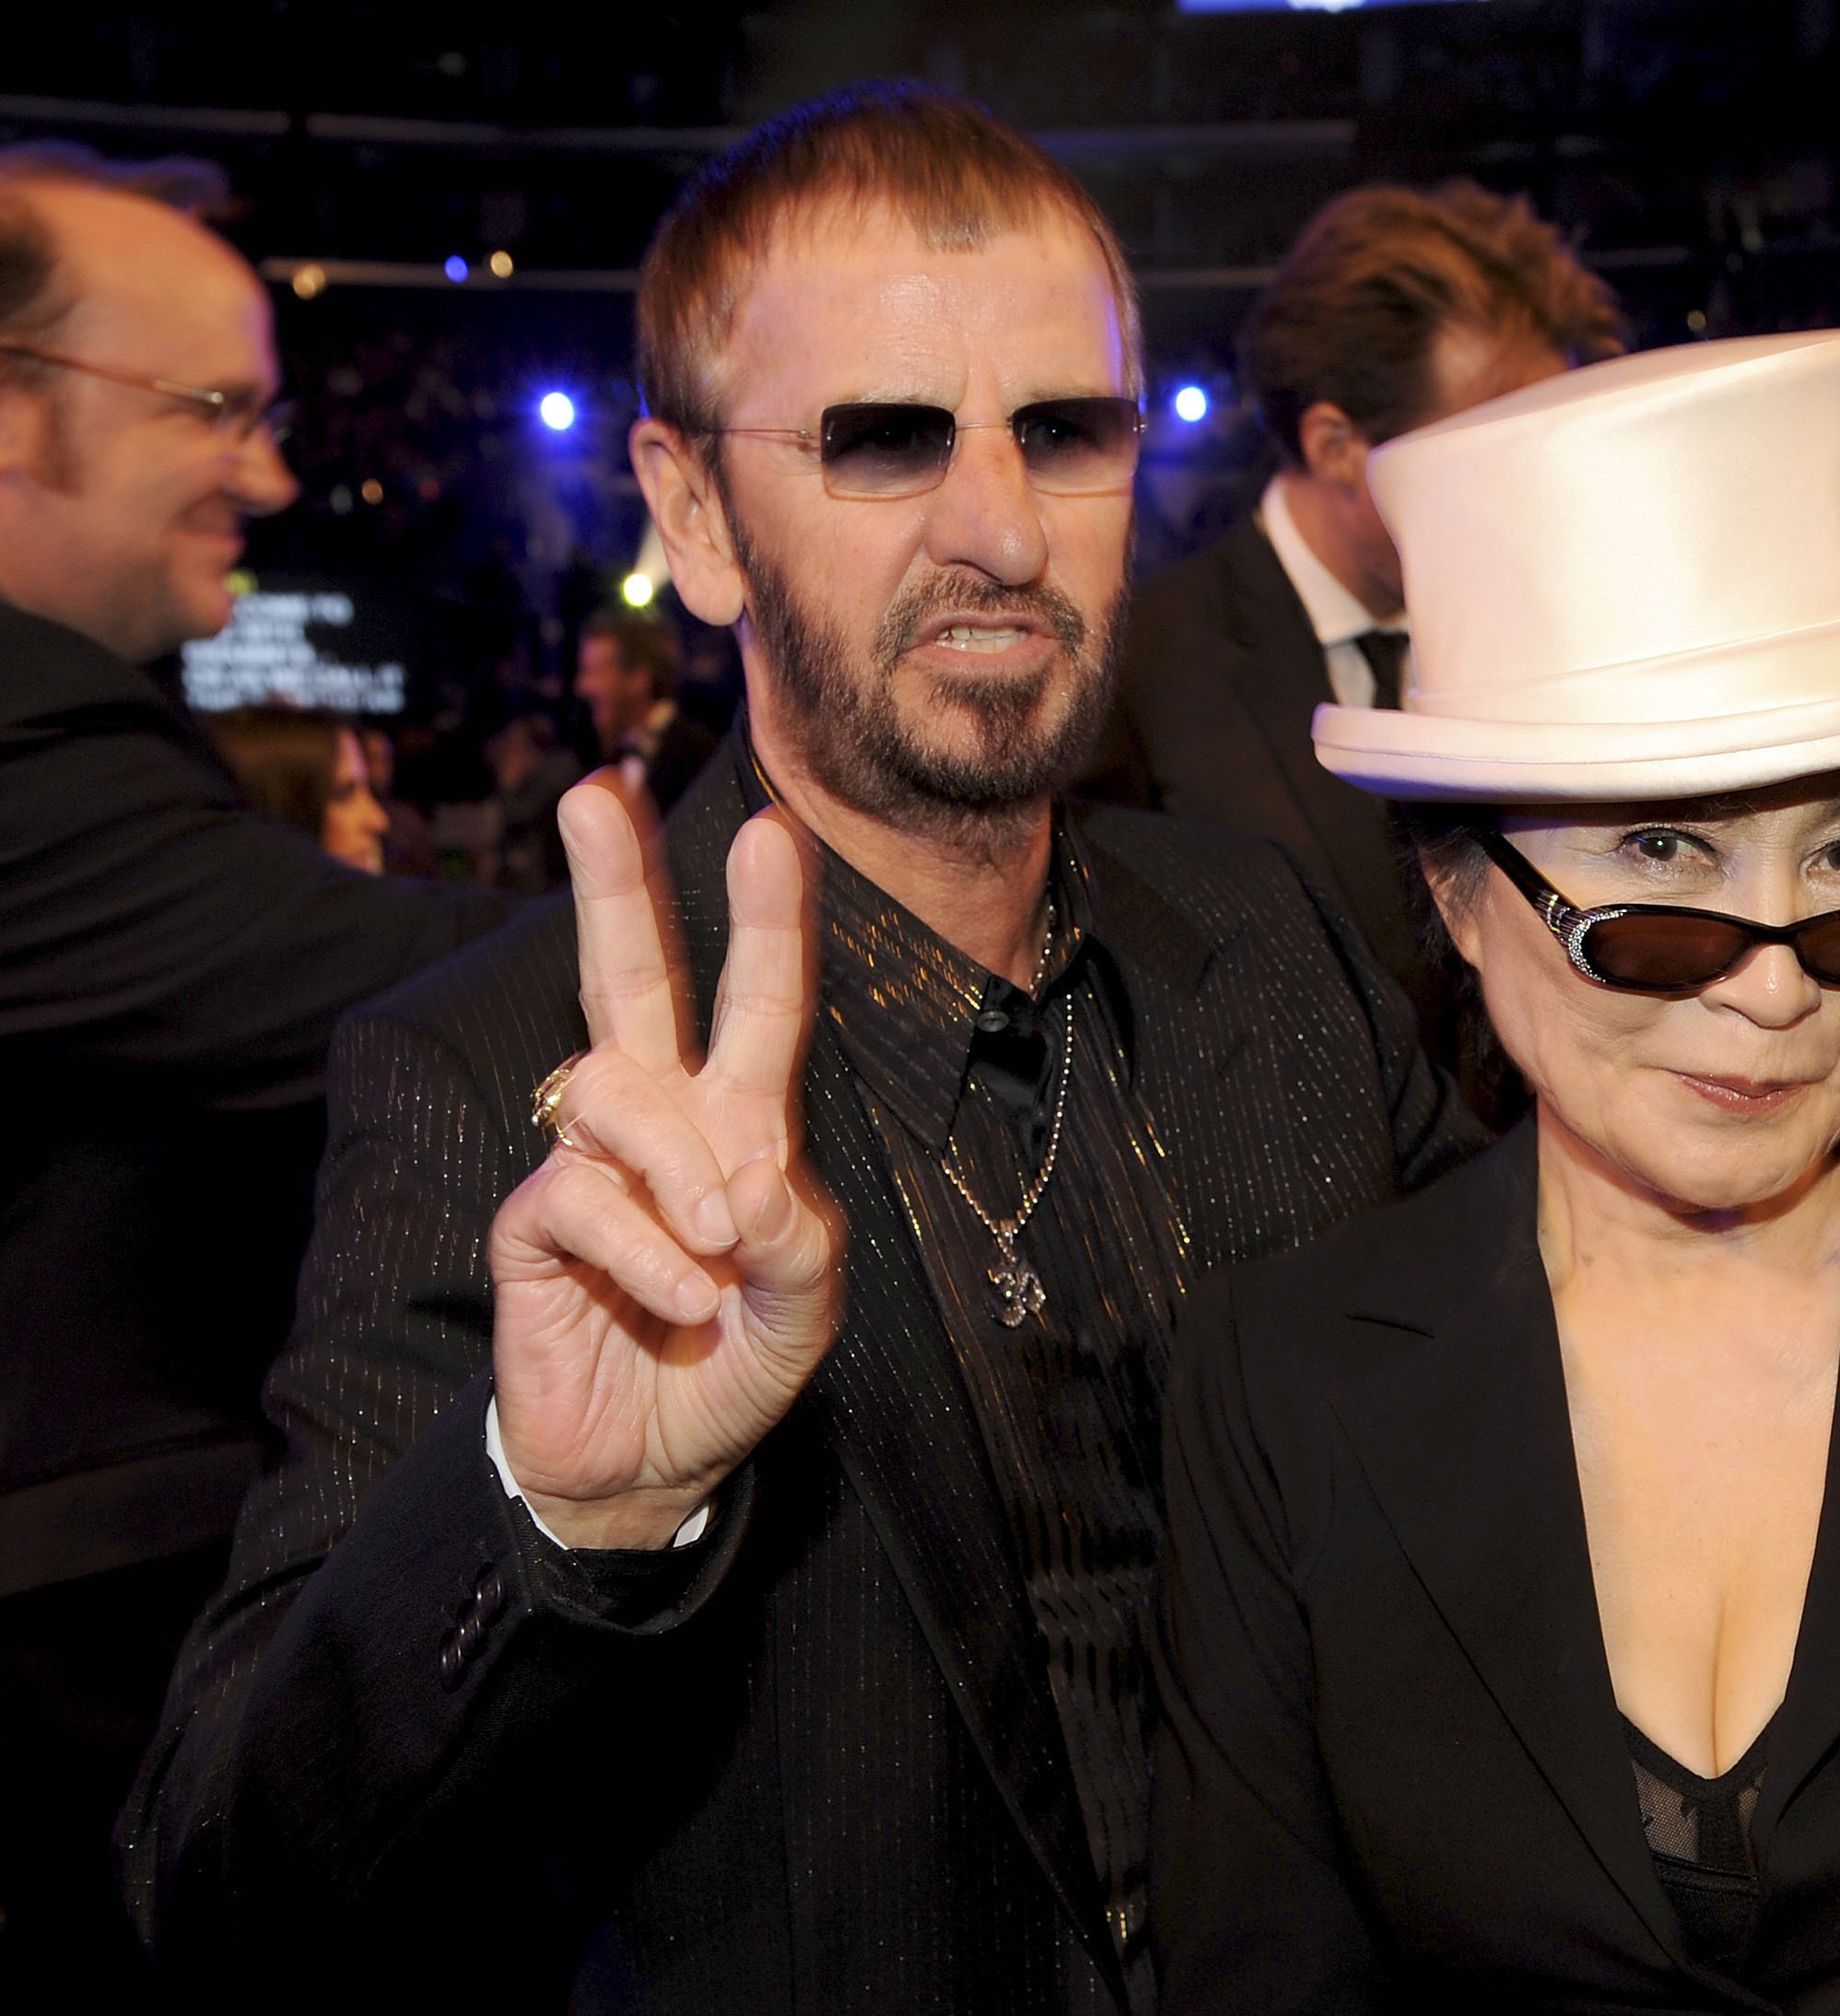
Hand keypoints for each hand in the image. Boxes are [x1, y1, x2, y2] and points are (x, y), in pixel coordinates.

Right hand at [486, 779, 842, 1548]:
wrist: (653, 1466)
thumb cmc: (735, 1364)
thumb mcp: (805, 1306)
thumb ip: (796, 1240)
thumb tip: (742, 1179)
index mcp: (737, 1121)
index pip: (756, 1005)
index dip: (765, 922)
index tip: (772, 829)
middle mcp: (658, 1122)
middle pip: (628, 981)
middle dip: (614, 886)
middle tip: (597, 791)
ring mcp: (588, 1164)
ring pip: (615, 1089)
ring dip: (682, 1168)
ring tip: (718, 1250)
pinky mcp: (531, 1225)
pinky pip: (582, 1193)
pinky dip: (649, 1250)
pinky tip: (679, 1295)